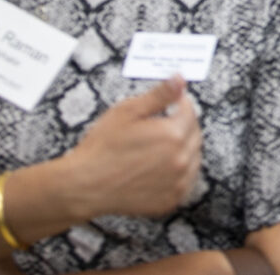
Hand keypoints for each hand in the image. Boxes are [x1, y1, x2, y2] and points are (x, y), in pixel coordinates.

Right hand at [63, 75, 201, 219]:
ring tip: (160, 145)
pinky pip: (186, 180)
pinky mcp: (171, 200)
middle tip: (163, 123)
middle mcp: (181, 160)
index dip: (180, 103)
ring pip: (193, 157)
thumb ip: (160, 94)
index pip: (190, 111)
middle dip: (183, 125)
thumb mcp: (129, 111)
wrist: (84, 185)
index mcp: (174, 134)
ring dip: (184, 148)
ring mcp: (178, 183)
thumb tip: (180, 79)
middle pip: (194, 134)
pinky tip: (162, 166)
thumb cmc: (103, 147)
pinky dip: (179, 171)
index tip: (171, 103)